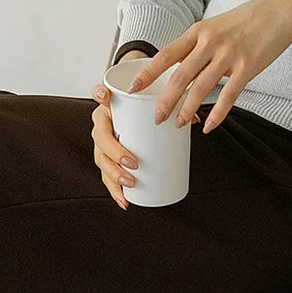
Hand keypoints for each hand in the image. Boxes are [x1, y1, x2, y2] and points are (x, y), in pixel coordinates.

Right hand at [90, 59, 199, 209]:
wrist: (139, 118)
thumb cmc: (145, 110)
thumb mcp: (157, 105)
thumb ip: (175, 105)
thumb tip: (192, 119)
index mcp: (112, 104)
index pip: (99, 94)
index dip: (100, 95)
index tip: (107, 98)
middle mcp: (103, 122)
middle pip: (101, 136)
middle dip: (115, 152)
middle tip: (133, 163)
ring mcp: (102, 141)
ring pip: (101, 158)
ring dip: (113, 174)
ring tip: (130, 183)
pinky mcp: (106, 159)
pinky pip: (105, 174)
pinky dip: (113, 189)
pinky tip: (123, 198)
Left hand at [123, 0, 291, 133]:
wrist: (281, 9)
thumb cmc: (248, 18)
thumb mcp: (217, 25)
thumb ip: (199, 46)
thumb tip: (181, 69)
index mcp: (199, 31)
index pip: (166, 54)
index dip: (148, 73)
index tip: (133, 88)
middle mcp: (210, 42)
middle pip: (180, 76)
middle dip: (165, 100)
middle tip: (157, 118)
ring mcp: (229, 55)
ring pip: (200, 88)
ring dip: (187, 109)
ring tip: (180, 124)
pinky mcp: (248, 67)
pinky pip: (228, 95)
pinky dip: (217, 114)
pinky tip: (209, 125)